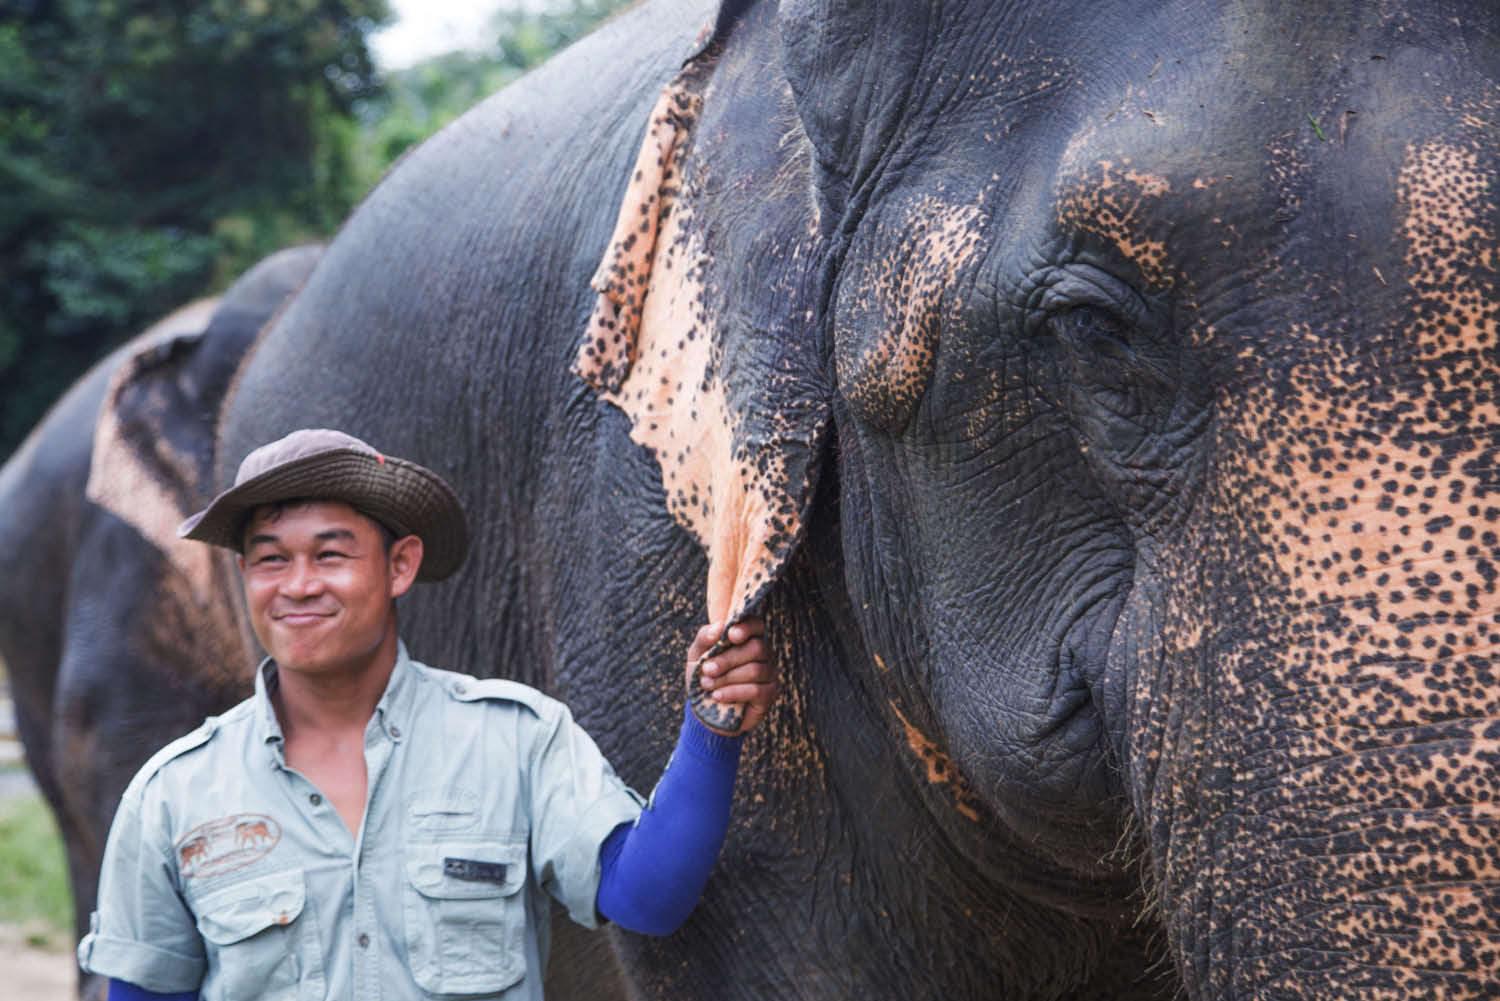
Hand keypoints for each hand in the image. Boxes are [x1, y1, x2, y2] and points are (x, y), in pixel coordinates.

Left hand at [684, 617, 777, 736]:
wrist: (706, 709)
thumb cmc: (704, 676)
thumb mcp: (697, 655)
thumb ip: (704, 637)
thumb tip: (719, 626)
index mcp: (748, 638)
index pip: (756, 624)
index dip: (746, 627)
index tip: (730, 635)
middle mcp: (764, 653)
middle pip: (757, 648)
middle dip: (728, 659)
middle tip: (707, 669)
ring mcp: (769, 673)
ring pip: (755, 670)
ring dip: (727, 678)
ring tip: (707, 684)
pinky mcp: (769, 694)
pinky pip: (756, 690)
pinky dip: (733, 692)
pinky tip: (718, 696)